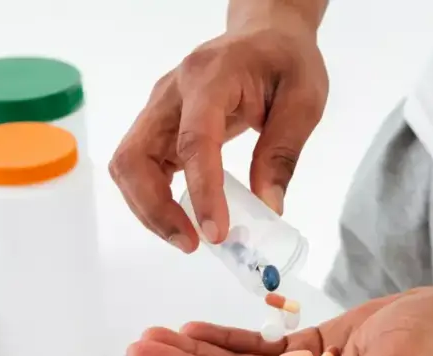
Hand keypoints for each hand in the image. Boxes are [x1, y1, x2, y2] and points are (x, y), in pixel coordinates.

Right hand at [108, 16, 327, 252]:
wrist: (264, 35)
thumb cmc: (285, 61)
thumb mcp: (303, 100)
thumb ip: (283, 153)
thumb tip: (267, 207)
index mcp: (210, 77)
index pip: (194, 139)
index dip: (201, 190)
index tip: (215, 232)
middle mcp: (171, 92)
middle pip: (136, 156)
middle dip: (155, 208)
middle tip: (192, 243)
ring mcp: (158, 109)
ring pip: (129, 166)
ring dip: (149, 209)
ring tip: (187, 238)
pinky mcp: (158, 126)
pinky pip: (139, 168)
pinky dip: (152, 199)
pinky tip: (181, 218)